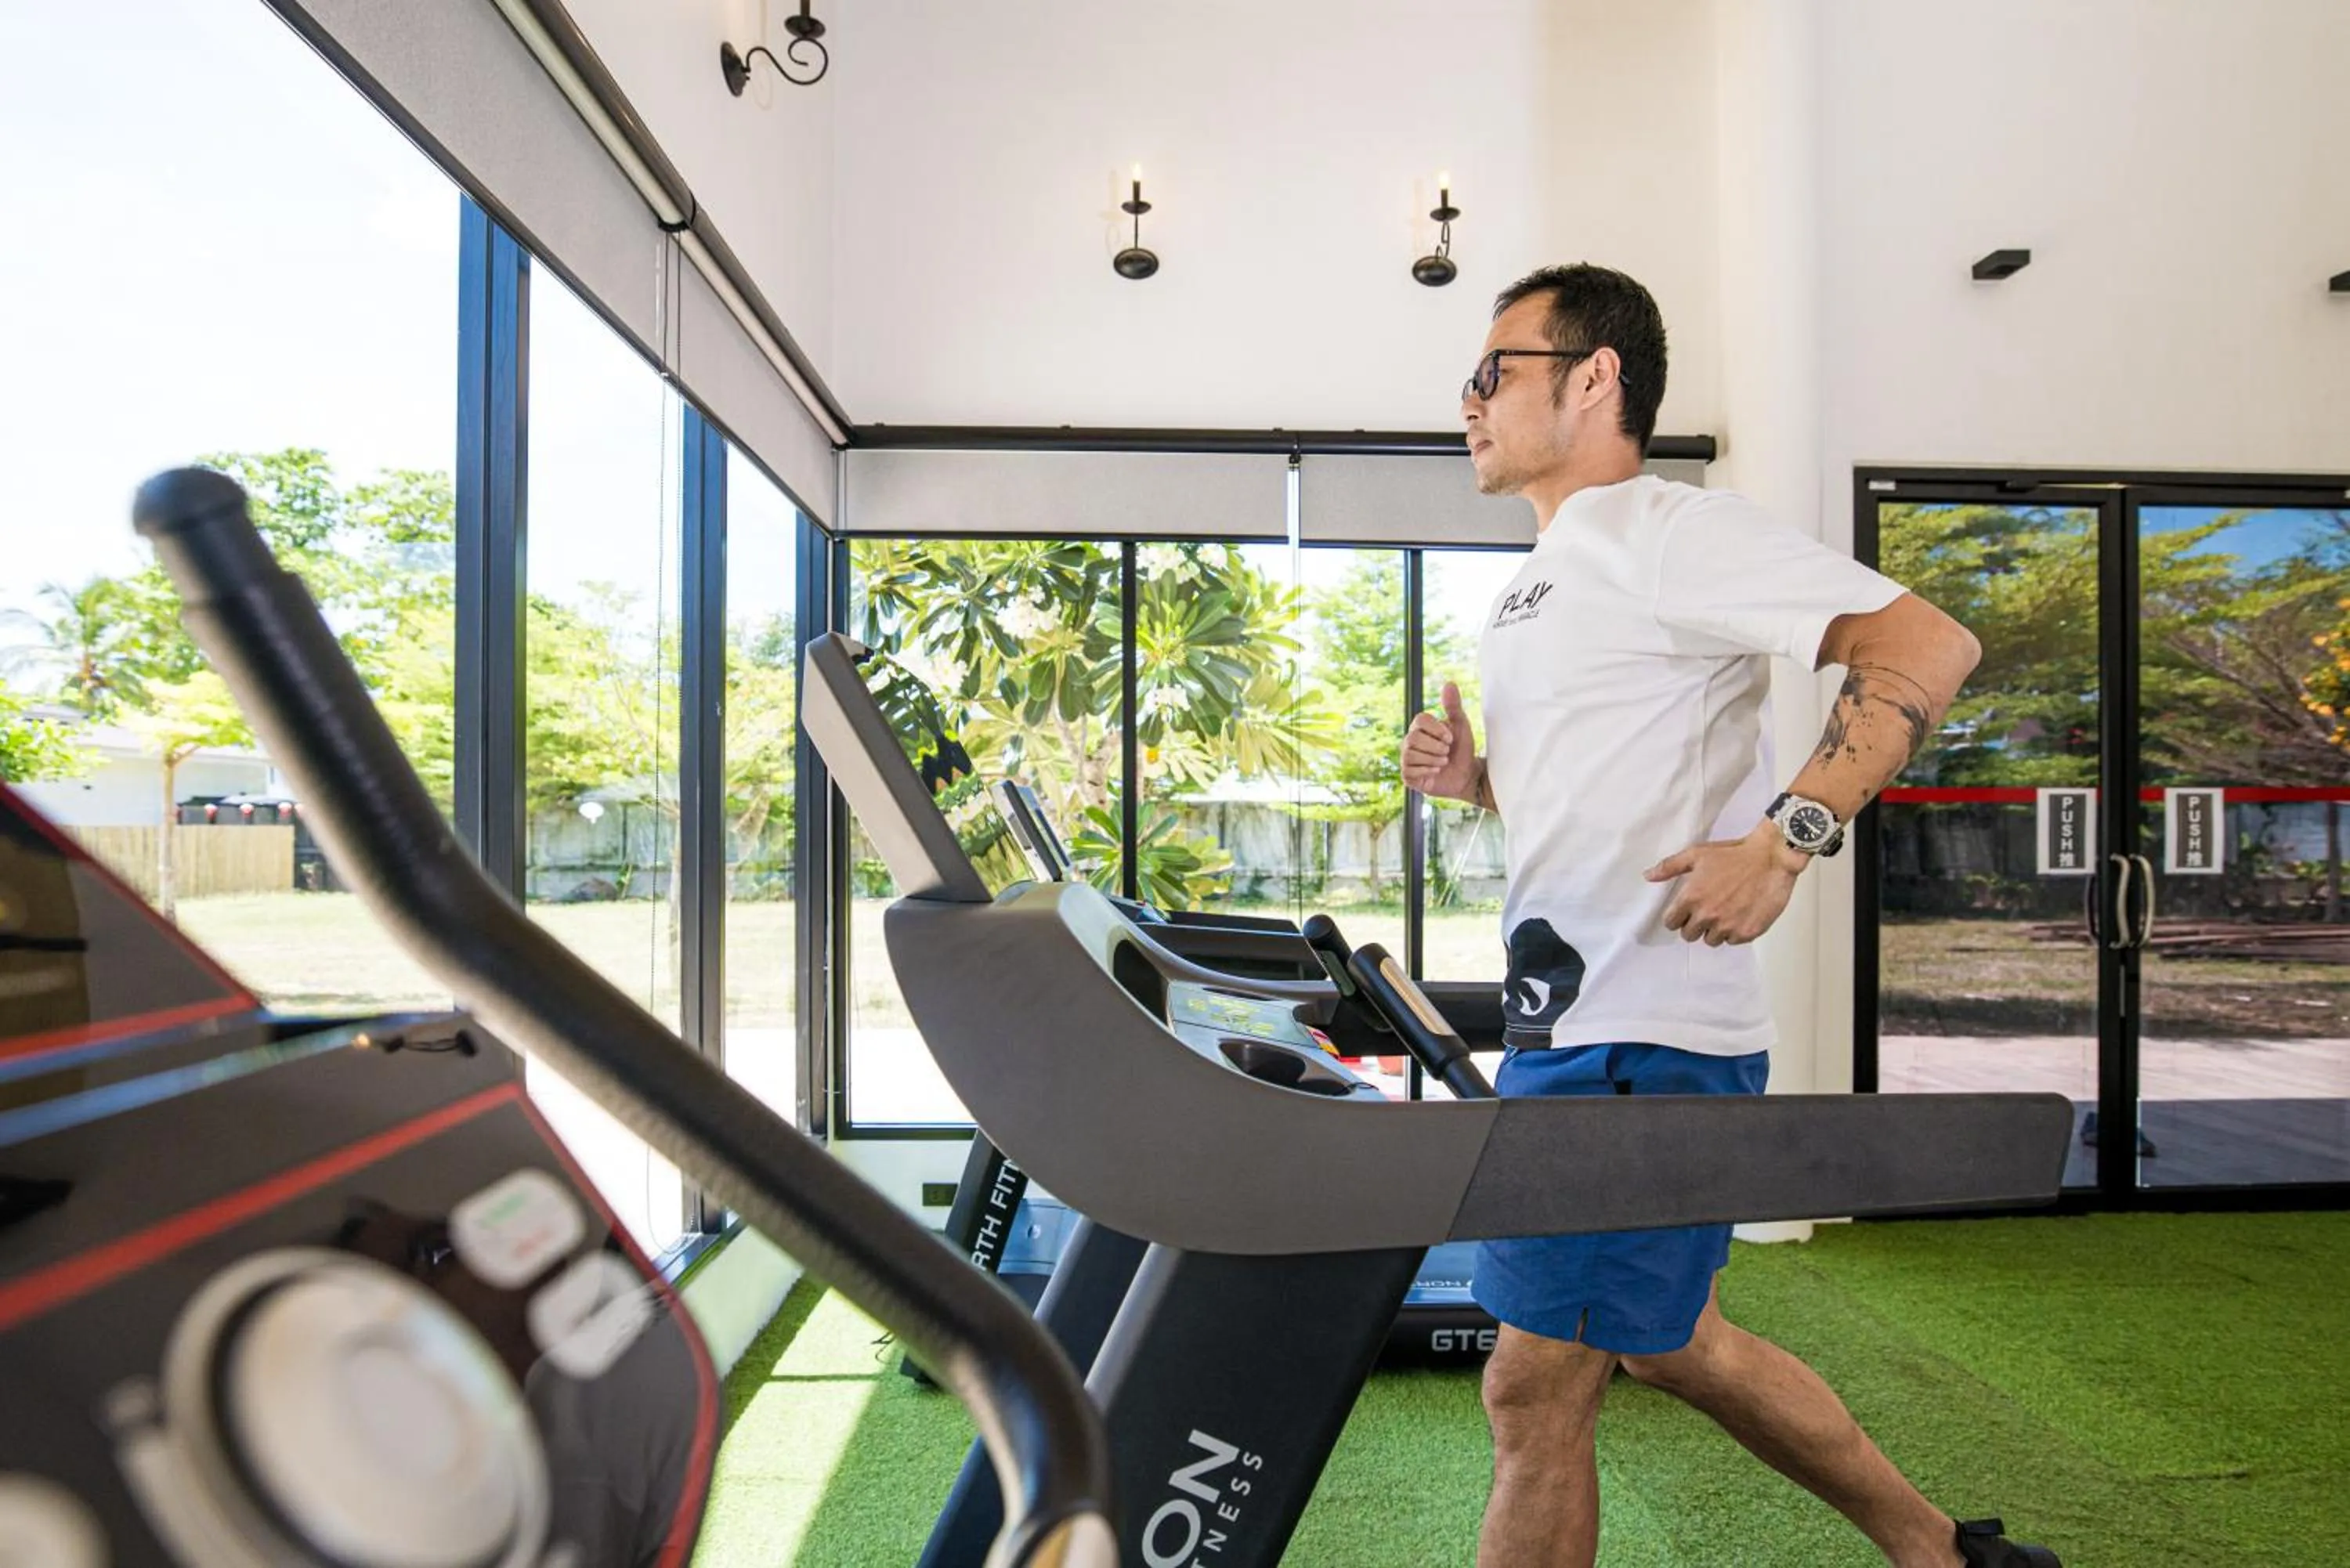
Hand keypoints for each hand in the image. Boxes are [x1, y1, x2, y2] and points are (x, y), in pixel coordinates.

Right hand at [1402, 681, 1480, 803]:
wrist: (1466, 775)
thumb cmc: (1462, 749)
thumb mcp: (1461, 725)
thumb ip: (1454, 705)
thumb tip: (1449, 683)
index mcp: (1421, 727)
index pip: (1419, 720)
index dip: (1436, 729)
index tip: (1450, 738)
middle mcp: (1410, 741)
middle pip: (1413, 738)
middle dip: (1436, 746)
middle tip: (1447, 752)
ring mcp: (1407, 758)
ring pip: (1410, 754)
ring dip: (1433, 759)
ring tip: (1444, 762)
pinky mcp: (1408, 775)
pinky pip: (1410, 770)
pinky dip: (1427, 770)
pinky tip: (1436, 771)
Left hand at [1644, 823, 1808, 945]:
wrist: (1771, 858)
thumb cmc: (1733, 854)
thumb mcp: (1697, 854)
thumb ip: (1670, 867)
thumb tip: (1647, 876)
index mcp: (1691, 898)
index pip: (1671, 923)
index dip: (1677, 917)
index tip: (1685, 912)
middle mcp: (1707, 916)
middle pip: (1689, 935)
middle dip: (1695, 925)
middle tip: (1708, 910)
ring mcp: (1728, 926)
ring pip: (1712, 940)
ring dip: (1715, 930)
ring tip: (1726, 911)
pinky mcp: (1747, 933)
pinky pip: (1733, 941)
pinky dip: (1735, 931)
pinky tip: (1741, 914)